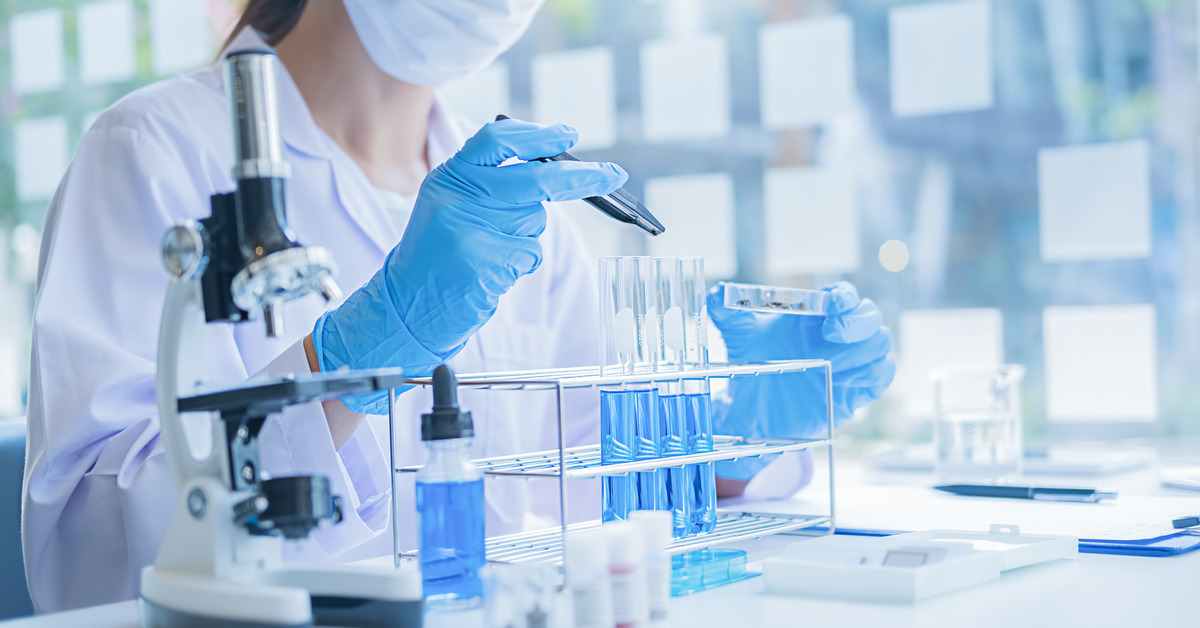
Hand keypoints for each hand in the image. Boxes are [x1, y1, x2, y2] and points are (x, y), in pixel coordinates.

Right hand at [312, 118, 626, 412]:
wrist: (406, 303)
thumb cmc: (437, 253)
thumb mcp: (450, 205)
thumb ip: (490, 183)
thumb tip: (554, 166)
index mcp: (448, 177)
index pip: (496, 140)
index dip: (538, 135)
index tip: (569, 134)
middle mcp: (456, 198)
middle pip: (533, 179)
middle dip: (579, 177)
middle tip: (612, 175)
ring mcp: (468, 231)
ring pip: (534, 222)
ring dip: (526, 237)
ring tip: (490, 251)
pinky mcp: (482, 264)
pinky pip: (528, 255)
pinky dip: (519, 263)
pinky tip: (490, 271)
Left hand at [707, 282, 894, 478]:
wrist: (752, 409)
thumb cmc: (751, 363)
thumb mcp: (736, 335)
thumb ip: (727, 311)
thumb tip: (719, 293)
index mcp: (815, 314)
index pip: (844, 296)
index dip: (845, 297)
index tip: (833, 304)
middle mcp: (837, 335)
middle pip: (870, 316)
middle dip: (858, 322)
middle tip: (832, 335)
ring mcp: (850, 361)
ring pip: (881, 343)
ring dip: (862, 350)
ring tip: (832, 363)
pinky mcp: (856, 389)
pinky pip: (883, 374)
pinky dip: (872, 374)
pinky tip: (845, 380)